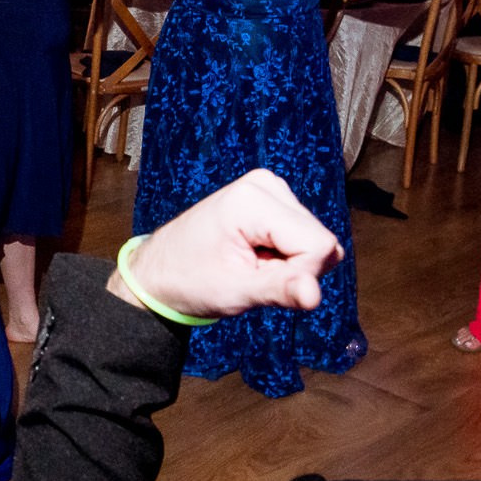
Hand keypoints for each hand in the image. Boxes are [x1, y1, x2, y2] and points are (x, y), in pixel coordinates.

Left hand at [111, 170, 341, 318]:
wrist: (160, 272)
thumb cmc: (188, 280)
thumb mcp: (234, 291)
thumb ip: (279, 290)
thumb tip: (314, 295)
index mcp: (253, 199)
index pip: (318, 245)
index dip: (299, 274)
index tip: (259, 278)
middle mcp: (265, 184)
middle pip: (320, 240)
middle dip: (293, 267)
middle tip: (251, 271)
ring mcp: (270, 189)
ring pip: (316, 240)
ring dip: (287, 262)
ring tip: (248, 263)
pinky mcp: (272, 200)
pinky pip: (304, 236)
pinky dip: (283, 255)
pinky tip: (253, 255)